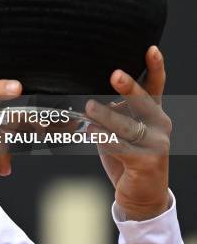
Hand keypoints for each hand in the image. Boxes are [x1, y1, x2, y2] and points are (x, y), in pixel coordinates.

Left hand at [85, 46, 170, 220]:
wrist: (141, 193)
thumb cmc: (127, 154)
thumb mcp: (120, 128)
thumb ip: (110, 111)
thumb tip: (83, 95)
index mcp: (152, 112)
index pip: (155, 85)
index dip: (154, 67)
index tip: (150, 49)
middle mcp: (159, 125)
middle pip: (144, 102)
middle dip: (129, 87)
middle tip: (114, 75)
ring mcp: (156, 144)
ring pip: (129, 126)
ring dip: (108, 116)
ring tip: (89, 109)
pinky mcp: (147, 162)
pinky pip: (123, 148)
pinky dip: (106, 140)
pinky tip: (92, 133)